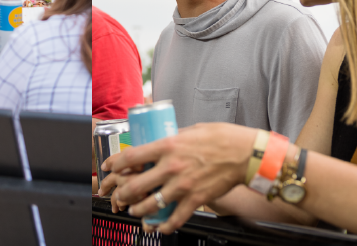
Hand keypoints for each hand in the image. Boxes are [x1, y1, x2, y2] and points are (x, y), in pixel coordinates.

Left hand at [100, 122, 265, 233]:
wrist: (246, 154)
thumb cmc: (223, 138)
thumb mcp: (191, 130)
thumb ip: (174, 138)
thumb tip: (161, 141)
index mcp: (168, 146)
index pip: (131, 156)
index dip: (115, 163)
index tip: (110, 167)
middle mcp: (171, 167)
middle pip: (135, 185)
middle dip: (122, 193)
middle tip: (120, 195)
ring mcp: (182, 186)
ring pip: (150, 204)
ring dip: (138, 210)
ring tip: (136, 210)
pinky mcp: (195, 200)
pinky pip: (175, 218)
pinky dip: (164, 225)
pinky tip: (160, 226)